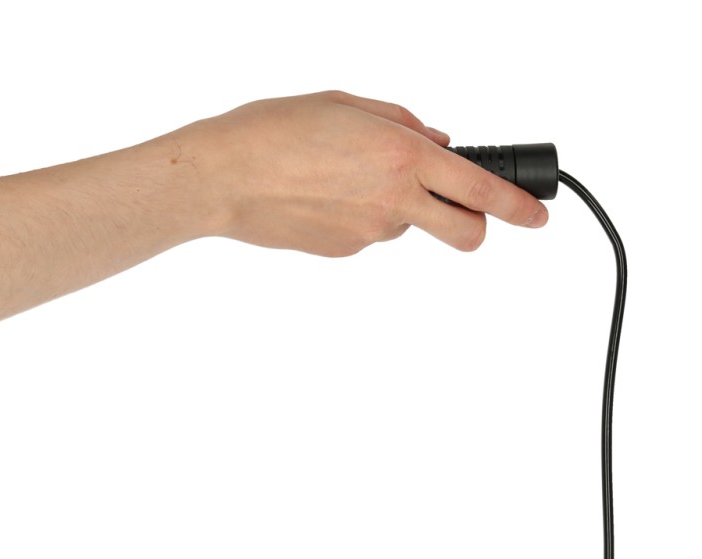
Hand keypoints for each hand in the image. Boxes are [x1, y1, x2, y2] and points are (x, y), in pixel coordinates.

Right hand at [180, 90, 547, 255]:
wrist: (222, 177)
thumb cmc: (273, 131)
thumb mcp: (345, 104)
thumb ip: (402, 123)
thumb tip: (438, 142)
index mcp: (402, 156)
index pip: (481, 192)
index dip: (518, 208)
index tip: (538, 217)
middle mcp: (394, 201)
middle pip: (465, 234)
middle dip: (473, 227)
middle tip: (457, 209)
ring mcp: (369, 234)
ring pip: (407, 226)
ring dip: (397, 206)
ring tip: (346, 178)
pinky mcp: (343, 252)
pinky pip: (369, 233)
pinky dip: (361, 217)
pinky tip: (325, 197)